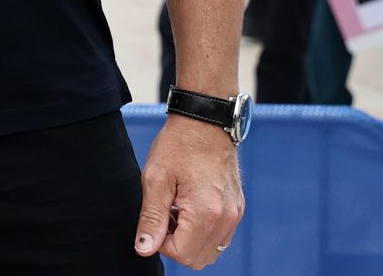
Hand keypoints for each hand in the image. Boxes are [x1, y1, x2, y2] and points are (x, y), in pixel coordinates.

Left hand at [136, 116, 244, 268]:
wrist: (204, 122)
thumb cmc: (178, 146)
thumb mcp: (155, 179)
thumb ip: (151, 218)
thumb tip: (144, 249)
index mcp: (206, 213)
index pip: (182, 255)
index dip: (161, 243)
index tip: (157, 217)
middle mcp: (227, 218)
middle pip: (198, 259)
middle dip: (176, 244)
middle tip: (166, 213)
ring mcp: (235, 214)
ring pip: (210, 251)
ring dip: (190, 239)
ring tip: (177, 209)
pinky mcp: (237, 209)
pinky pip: (219, 237)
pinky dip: (202, 231)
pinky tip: (190, 207)